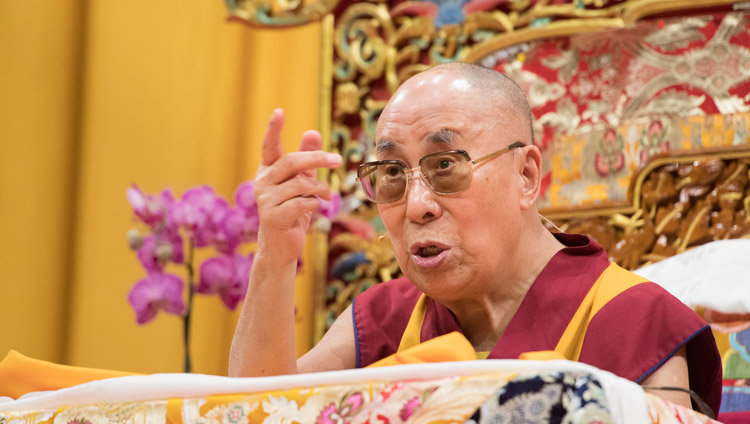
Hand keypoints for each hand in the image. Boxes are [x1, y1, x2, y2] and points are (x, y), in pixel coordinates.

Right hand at [253, 109, 341, 263]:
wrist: (281, 245)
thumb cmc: (292, 210)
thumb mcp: (301, 182)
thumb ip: (306, 158)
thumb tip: (313, 131)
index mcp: (267, 171)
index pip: (269, 146)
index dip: (273, 129)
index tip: (279, 111)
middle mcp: (262, 182)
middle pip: (291, 162)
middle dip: (317, 158)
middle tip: (338, 160)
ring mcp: (265, 200)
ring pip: (300, 184)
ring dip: (320, 189)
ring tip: (326, 196)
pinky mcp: (273, 217)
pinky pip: (302, 203)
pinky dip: (315, 205)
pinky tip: (315, 209)